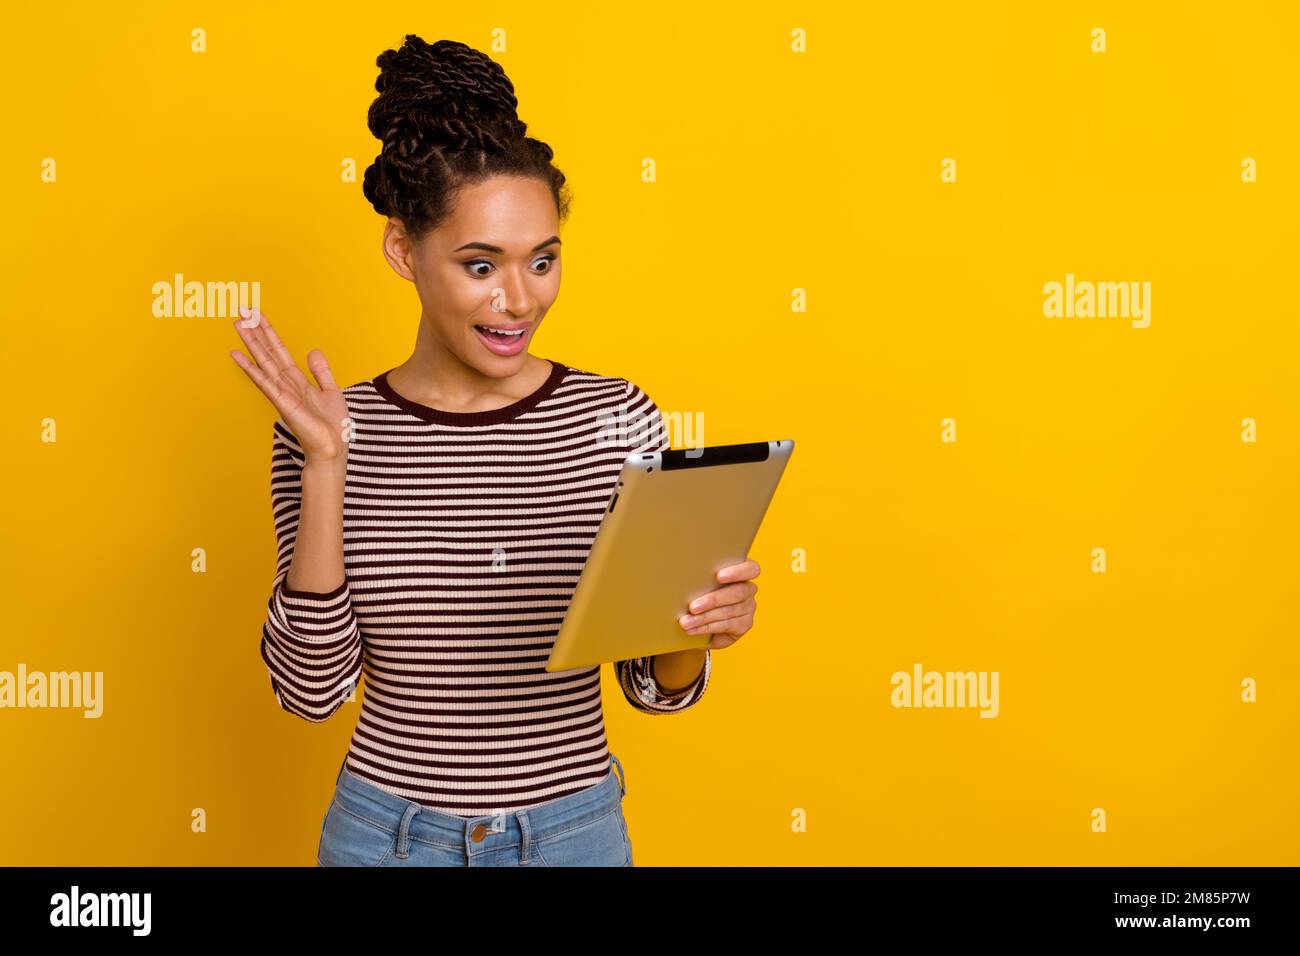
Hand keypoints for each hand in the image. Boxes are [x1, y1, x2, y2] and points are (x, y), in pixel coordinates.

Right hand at [229, 308, 350, 464]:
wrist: (333, 448)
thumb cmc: (332, 426)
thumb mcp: (331, 391)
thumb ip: (321, 371)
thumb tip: (313, 350)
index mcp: (298, 381)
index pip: (280, 352)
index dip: (270, 334)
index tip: (258, 316)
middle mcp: (286, 384)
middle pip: (268, 353)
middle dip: (256, 332)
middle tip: (242, 312)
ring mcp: (282, 393)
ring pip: (263, 362)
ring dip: (250, 344)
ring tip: (238, 324)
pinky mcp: (282, 403)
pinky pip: (264, 382)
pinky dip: (251, 368)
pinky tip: (238, 356)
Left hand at [677, 559, 759, 649]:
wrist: (703, 621)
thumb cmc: (700, 592)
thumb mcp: (700, 581)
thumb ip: (700, 576)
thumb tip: (681, 574)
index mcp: (742, 571)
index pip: (751, 569)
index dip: (737, 572)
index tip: (718, 576)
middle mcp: (749, 588)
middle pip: (737, 592)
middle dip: (713, 600)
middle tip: (692, 607)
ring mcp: (748, 607)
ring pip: (728, 611)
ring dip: (704, 618)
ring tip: (686, 622)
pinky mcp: (744, 624)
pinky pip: (726, 625)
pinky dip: (706, 628)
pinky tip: (693, 629)